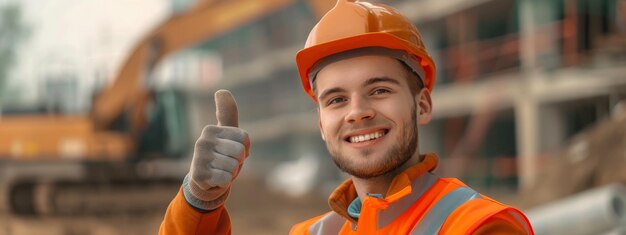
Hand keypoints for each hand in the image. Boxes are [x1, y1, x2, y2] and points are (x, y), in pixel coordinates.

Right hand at [183, 89, 249, 210]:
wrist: (204, 182)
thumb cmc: (221, 155)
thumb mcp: (227, 133)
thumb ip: (227, 112)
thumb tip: (221, 90)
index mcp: (211, 129)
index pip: (244, 139)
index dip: (244, 150)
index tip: (231, 152)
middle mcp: (202, 140)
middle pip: (240, 152)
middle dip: (238, 162)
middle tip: (226, 164)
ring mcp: (199, 157)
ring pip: (234, 166)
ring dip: (231, 173)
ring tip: (220, 171)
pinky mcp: (198, 174)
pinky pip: (226, 178)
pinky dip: (224, 182)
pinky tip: (214, 179)